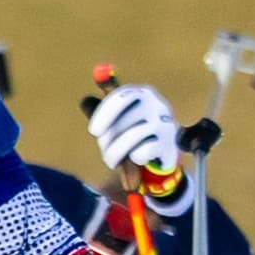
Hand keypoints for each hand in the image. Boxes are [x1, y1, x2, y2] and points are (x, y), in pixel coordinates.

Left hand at [82, 77, 187, 193]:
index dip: (104, 114)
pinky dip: (136, 157)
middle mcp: (157, 105)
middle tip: (104, 151)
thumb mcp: (117, 116)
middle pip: (124, 120)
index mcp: (142, 93)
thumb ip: (99, 108)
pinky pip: (146, 150)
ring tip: (111, 161)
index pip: (121, 98)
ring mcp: (166, 124)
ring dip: (116, 152)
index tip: (94, 132)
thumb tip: (84, 101)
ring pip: (134, 136)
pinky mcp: (170, 144)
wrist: (161, 152)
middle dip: (108, 140)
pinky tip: (136, 158)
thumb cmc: (133, 130)